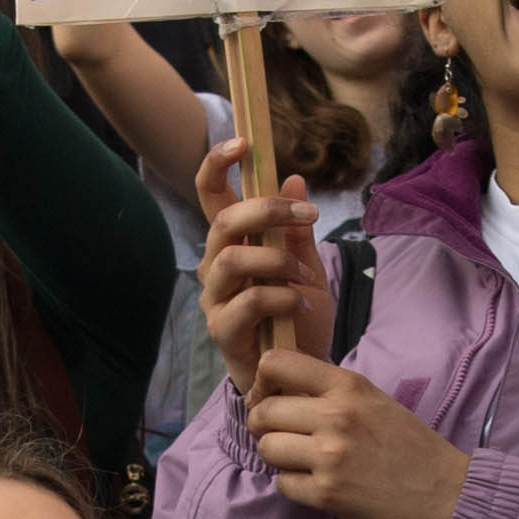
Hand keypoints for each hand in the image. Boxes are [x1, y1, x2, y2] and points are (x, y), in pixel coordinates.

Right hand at [195, 148, 323, 379]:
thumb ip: (296, 231)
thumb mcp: (306, 268)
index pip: (211, 195)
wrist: (302, 376)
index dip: (217, 163)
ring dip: (277, 261)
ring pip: (232, 260)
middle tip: (307, 216)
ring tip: (305, 277)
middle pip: (224, 222)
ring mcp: (215, 300)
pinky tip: (302, 306)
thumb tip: (294, 179)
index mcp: (233, 244)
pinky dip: (282, 298)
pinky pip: (248, 303)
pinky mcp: (223, 332)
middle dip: (265, 211)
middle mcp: (216, 267)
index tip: (244, 142)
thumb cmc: (297, 320)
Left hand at [239, 349, 466, 518]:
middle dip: (264, 426)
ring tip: (301, 460)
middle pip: (263, 411)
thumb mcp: (374, 401)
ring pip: (267, 448)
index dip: (264, 381)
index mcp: (348, 385)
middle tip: (281, 435)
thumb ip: (330, 392)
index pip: (276, 362)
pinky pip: (282, 484)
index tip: (272, 396)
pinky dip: (294, 485)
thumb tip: (279, 392)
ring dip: (278, 456)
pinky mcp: (327, 493)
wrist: (447, 493)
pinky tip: (317, 483)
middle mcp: (336, 415)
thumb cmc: (412, 446)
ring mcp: (330, 456)